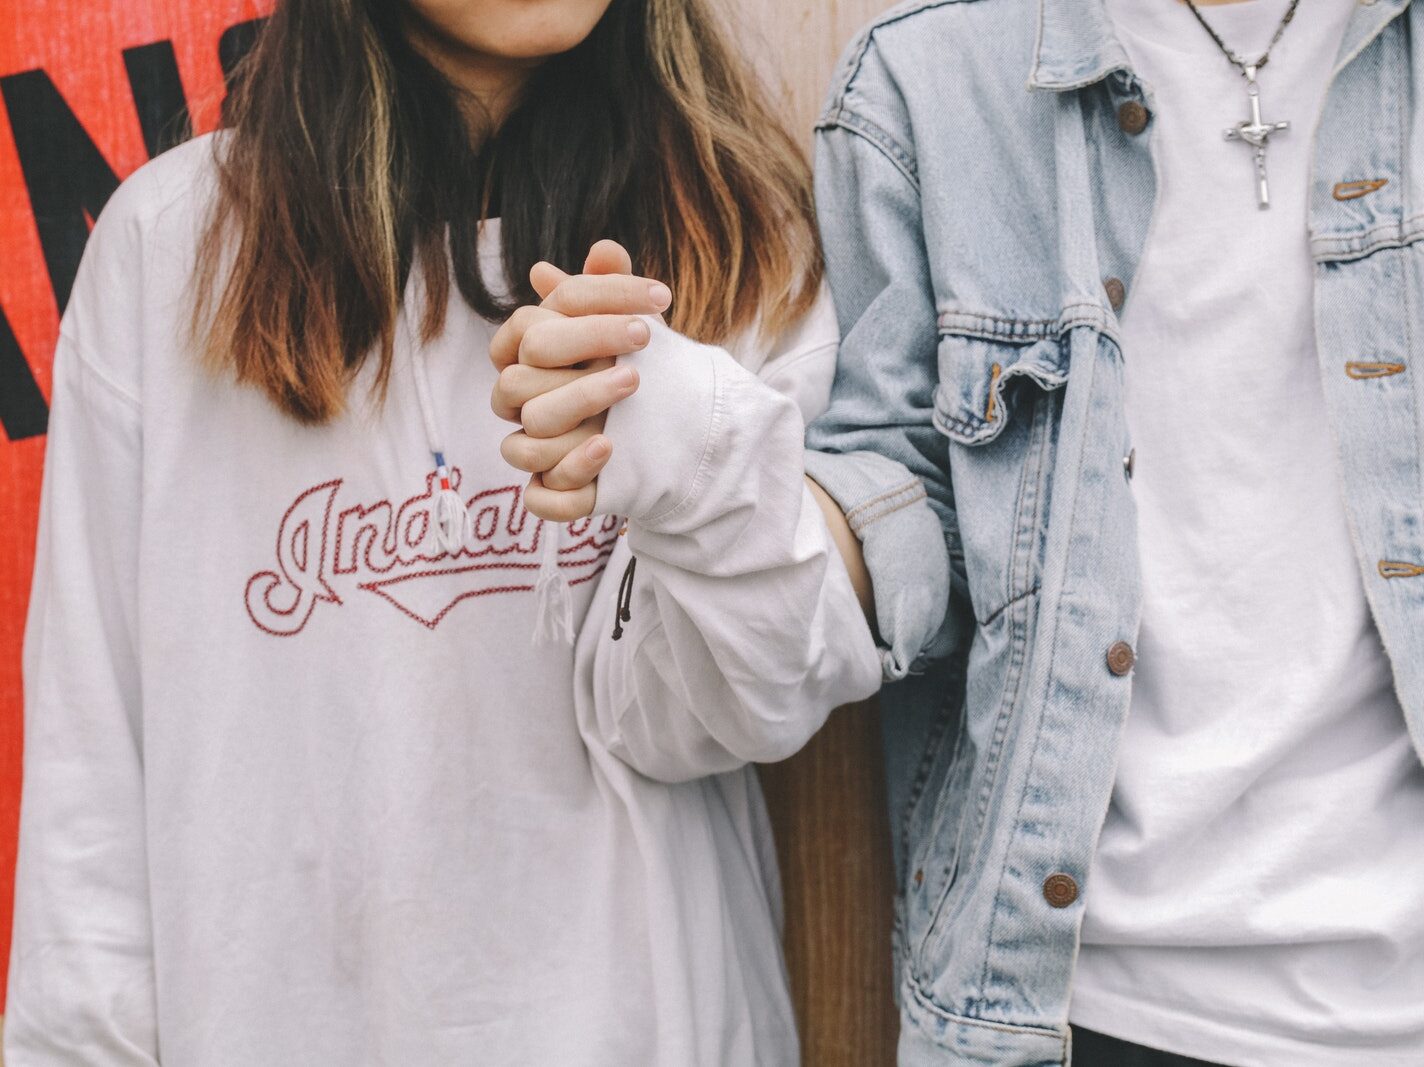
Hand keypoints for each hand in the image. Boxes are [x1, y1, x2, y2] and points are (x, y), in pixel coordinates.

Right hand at [490, 240, 672, 520]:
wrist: (662, 436)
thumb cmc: (629, 371)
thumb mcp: (629, 330)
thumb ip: (612, 293)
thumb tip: (605, 251)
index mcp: (524, 361)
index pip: (529, 324)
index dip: (588, 305)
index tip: (657, 298)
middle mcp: (520, 406)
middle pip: (517, 380)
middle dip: (580, 352)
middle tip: (644, 336)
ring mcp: (533, 451)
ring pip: (523, 440)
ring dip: (579, 406)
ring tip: (634, 384)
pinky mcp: (551, 493)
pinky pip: (541, 496)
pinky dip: (571, 473)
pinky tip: (609, 448)